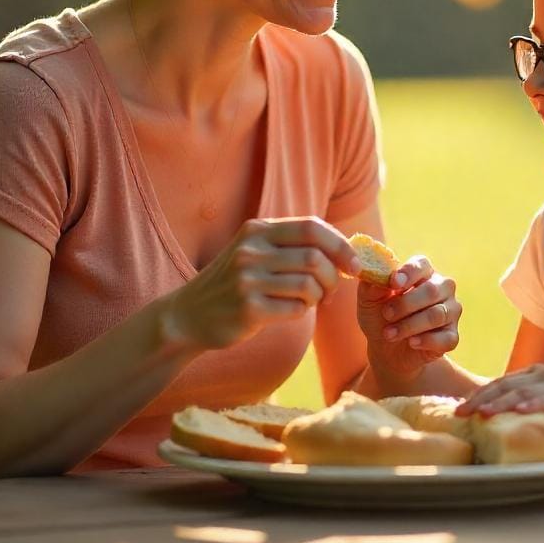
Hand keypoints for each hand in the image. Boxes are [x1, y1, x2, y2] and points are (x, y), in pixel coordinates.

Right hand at [159, 217, 361, 349]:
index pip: (312, 227)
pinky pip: (296, 309)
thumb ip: (292, 244)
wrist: (188, 315)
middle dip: (334, 276)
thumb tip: (346, 249)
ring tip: (311, 300)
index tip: (355, 263)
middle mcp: (252, 250)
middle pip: (316, 257)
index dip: (340, 245)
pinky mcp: (248, 308)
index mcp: (258, 230)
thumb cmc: (234, 283)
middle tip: (331, 289)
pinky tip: (291, 311)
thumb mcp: (255, 251)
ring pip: (309, 284)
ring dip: (319, 296)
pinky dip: (302, 312)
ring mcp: (248, 279)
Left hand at [357, 256, 460, 377]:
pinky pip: (446, 338)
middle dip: (406, 304)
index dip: (409, 273)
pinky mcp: (452, 336)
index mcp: (423, 273)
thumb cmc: (379, 317)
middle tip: (387, 314)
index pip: (422, 265)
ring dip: (409, 325)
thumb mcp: (368, 301)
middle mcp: (442, 288)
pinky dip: (426, 341)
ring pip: (437, 315)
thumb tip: (381, 278)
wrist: (386, 351)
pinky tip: (411, 343)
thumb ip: (371, 286)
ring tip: (389, 334)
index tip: (393, 283)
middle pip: (432, 290)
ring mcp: (451, 311)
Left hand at [456, 364, 543, 436]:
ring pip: (521, 391)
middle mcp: (541, 375)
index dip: (478, 395)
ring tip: (481, 412)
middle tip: (459, 412)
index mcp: (534, 375)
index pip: (500, 384)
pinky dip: (532, 404)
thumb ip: (531, 410)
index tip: (459, 408)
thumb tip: (504, 426)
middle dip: (479, 398)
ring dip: (499, 401)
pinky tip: (518, 411)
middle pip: (504, 385)